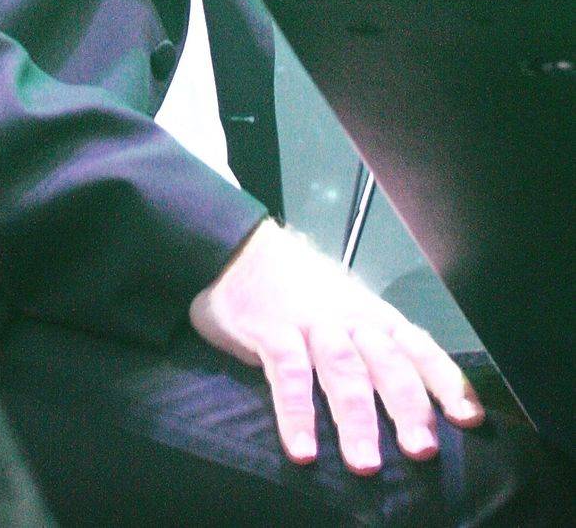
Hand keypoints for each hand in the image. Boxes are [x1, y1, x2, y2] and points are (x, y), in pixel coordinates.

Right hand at [189, 218, 484, 474]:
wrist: (242, 246)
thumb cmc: (300, 288)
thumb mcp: (344, 308)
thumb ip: (371, 348)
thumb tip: (412, 403)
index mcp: (373, 316)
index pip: (418, 347)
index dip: (446, 382)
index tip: (469, 419)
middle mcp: (350, 319)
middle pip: (387, 362)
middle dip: (407, 407)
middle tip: (423, 451)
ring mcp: (311, 323)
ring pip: (342, 369)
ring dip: (356, 417)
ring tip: (365, 464)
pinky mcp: (271, 330)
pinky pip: (288, 373)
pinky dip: (296, 412)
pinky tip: (303, 448)